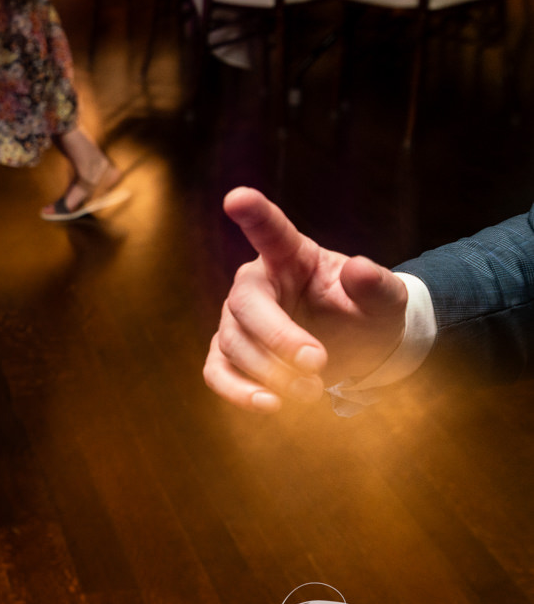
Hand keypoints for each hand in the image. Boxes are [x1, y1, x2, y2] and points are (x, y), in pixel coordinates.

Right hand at [203, 187, 408, 412]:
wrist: (356, 349)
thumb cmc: (366, 315)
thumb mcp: (386, 301)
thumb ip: (377, 285)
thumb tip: (360, 268)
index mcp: (291, 257)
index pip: (271, 231)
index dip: (254, 214)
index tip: (237, 198)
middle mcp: (255, 284)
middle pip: (246, 305)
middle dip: (278, 338)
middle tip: (318, 363)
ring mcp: (236, 321)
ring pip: (233, 344)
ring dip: (270, 372)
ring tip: (312, 393)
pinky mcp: (229, 355)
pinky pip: (217, 372)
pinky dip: (237, 391)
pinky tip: (268, 406)